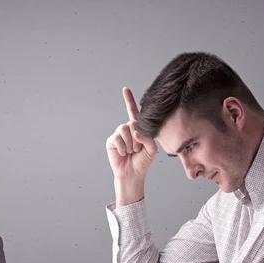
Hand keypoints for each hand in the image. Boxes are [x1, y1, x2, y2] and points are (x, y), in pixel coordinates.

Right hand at [106, 88, 157, 204]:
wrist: (132, 174)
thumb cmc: (143, 161)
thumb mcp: (152, 149)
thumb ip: (148, 138)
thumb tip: (134, 131)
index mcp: (138, 129)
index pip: (134, 112)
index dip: (129, 100)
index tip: (125, 89)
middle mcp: (128, 129)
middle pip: (133, 123)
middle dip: (137, 138)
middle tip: (137, 150)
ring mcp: (119, 134)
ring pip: (124, 129)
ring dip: (130, 143)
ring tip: (130, 152)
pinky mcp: (111, 141)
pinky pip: (117, 138)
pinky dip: (122, 147)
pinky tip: (123, 153)